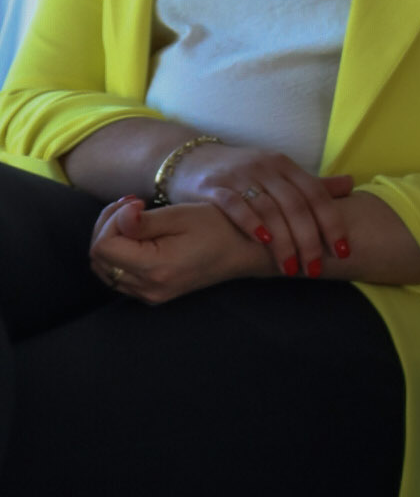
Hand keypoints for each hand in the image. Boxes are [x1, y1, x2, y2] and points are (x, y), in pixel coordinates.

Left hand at [91, 195, 275, 306]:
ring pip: (104, 268)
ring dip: (110, 239)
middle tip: (132, 205)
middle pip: (98, 258)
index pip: (103, 247)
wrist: (245, 251)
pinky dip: (118, 252)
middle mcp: (148, 287)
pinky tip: (137, 235)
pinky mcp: (152, 292)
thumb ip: (144, 221)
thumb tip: (119, 218)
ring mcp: (150, 293)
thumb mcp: (183, 216)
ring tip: (133, 218)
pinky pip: (118, 274)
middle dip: (106, 227)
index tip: (137, 203)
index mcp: (155, 268)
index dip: (111, 219)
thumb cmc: (220, 228)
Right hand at [165, 139, 355, 275]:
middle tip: (313, 269)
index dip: (332, 223)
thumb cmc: (244, 173)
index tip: (342, 251)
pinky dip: (250, 222)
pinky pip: (235, 204)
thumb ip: (313, 184)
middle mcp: (266, 168)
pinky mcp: (214, 186)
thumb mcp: (280, 174)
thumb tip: (351, 185)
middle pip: (296, 205)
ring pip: (269, 208)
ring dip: (283, 241)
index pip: (316, 194)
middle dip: (308, 240)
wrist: (191, 160)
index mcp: (286, 166)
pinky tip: (262, 241)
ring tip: (291, 267)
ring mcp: (240, 176)